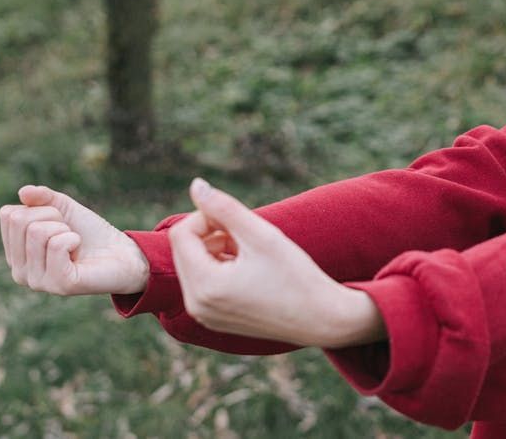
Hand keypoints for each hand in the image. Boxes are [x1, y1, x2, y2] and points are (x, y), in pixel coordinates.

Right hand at [0, 185, 148, 294]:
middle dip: (53, 217)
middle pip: (20, 221)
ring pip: (37, 232)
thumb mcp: (64, 207)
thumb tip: (23, 192)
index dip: (41, 209)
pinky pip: (56, 245)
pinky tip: (79, 251)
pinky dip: (73, 238)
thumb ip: (42, 197)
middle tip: (70, 233)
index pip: (9, 214)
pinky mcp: (59, 285)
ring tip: (75, 243)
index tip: (58, 222)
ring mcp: (37, 281)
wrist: (121, 252)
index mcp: (15, 253)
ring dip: (65, 229)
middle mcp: (19, 271)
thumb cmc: (89, 232)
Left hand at [169, 178, 385, 347]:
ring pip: (193, 265)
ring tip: (252, 253)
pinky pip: (203, 284)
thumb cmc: (296, 276)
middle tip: (248, 235)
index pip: (182, 234)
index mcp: (205, 286)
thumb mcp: (261, 236)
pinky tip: (251, 270)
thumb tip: (196, 185)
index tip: (239, 220)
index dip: (207, 217)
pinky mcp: (215, 320)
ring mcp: (204, 316)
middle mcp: (197, 306)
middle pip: (183, 250)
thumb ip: (224, 208)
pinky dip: (221, 269)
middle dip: (211, 234)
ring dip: (216, 250)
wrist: (323, 319)